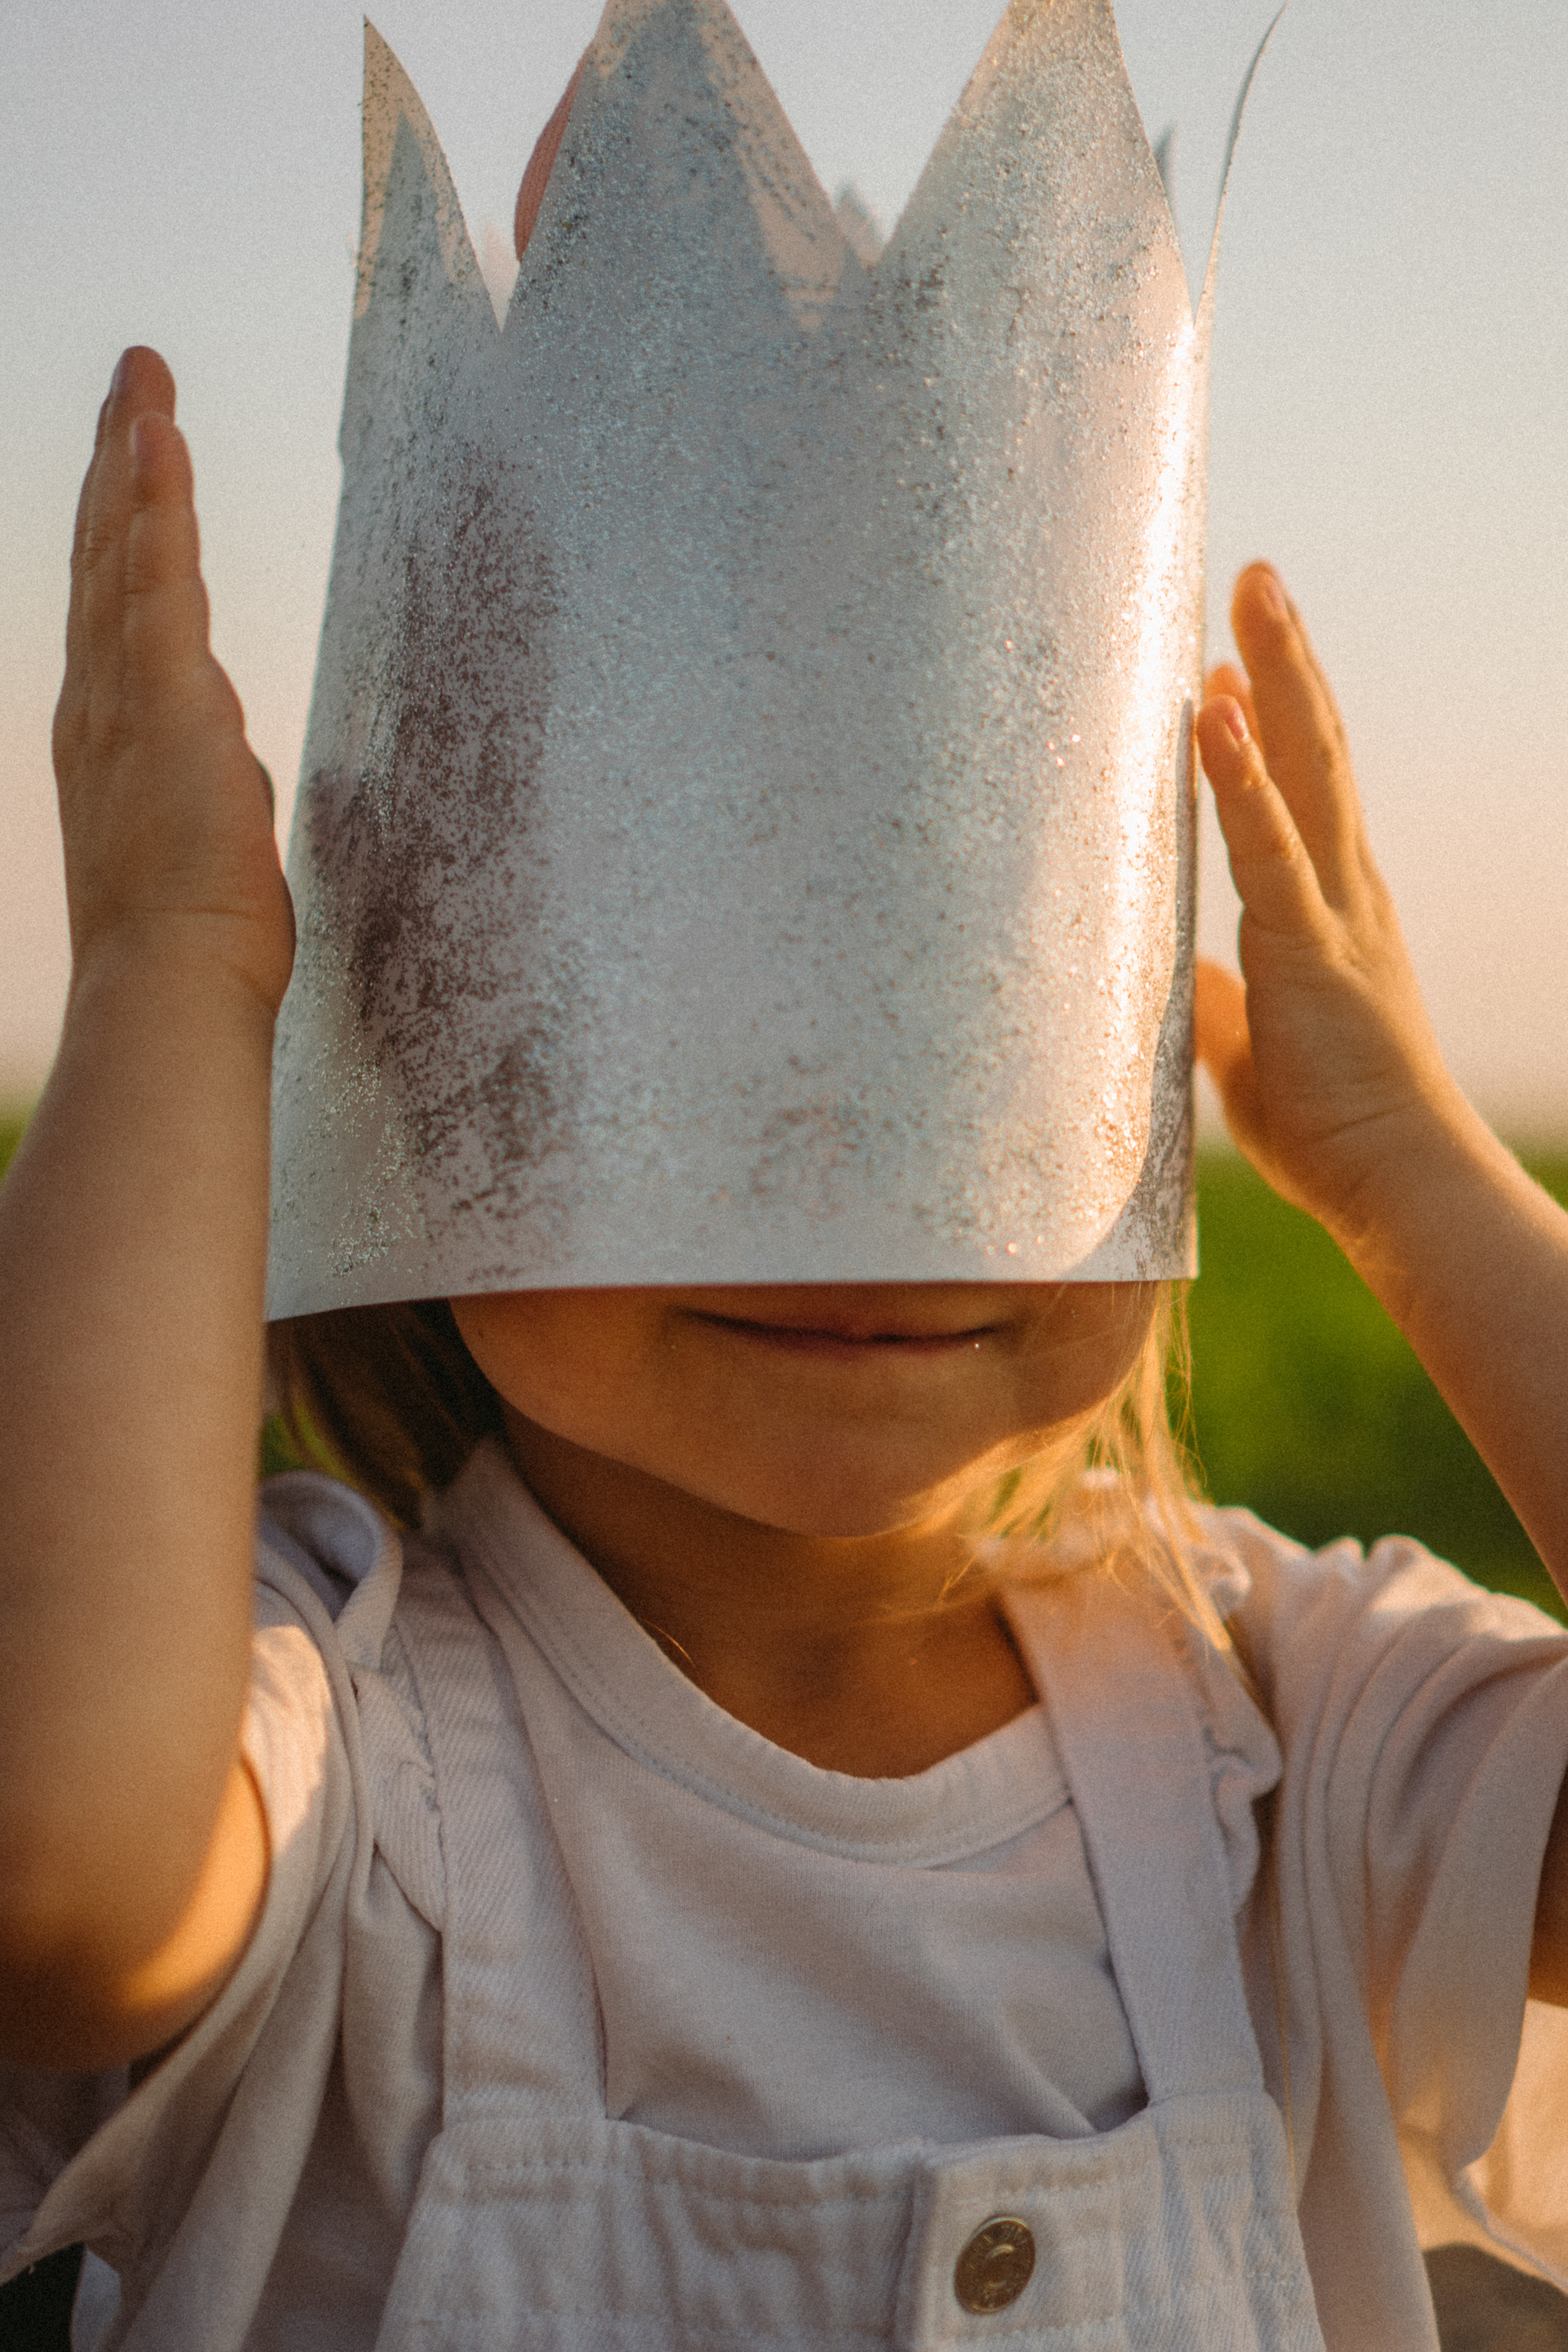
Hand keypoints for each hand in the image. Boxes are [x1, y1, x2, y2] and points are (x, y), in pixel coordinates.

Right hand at [52, 347, 293, 1010]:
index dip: (116, 537)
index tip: (127, 472)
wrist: (169, 992)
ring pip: (123, 552)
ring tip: (144, 379)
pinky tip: (156, 433)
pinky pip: (158, 578)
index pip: (111, 616)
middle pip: (102, 563)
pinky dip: (155, 502)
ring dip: (134, 458)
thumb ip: (207, 801)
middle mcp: (99, 709)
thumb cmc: (194, 952)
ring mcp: (123, 701)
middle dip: (114, 469)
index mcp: (109, 745)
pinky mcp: (164, 702)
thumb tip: (228, 783)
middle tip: (131, 387)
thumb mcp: (196, 855)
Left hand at [1193, 565, 1464, 1250]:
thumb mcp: (1251, 1050)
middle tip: (1254, 576)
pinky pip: (1267, 846)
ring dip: (1273, 674)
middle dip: (1281, 657)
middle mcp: (1343, 890)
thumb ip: (1220, 1006)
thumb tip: (1187, 979)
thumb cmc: (1330, 1129)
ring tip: (1251, 589)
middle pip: (1312, 747)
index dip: (1269, 719)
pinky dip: (1238, 776)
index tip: (1231, 660)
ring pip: (1303, 767)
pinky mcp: (1307, 947)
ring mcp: (1332, 911)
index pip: (1300, 790)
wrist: (1396, 1180)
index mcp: (1330, 910)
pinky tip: (1209, 711)